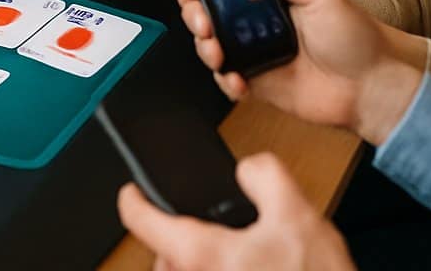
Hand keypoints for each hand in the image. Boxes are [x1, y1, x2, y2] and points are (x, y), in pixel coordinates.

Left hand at [118, 152, 354, 270]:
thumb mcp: (298, 216)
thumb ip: (265, 177)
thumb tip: (247, 169)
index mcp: (201, 255)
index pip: (140, 222)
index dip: (133, 199)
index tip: (132, 192)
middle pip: (161, 256)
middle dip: (175, 241)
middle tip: (198, 230)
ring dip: (195, 265)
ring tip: (229, 258)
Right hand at [177, 0, 420, 141]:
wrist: (371, 88)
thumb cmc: (356, 36)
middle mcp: (258, 16)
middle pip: (208, 6)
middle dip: (193, 10)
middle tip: (200, 18)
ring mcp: (255, 47)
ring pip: (210, 41)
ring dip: (203, 44)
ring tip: (214, 49)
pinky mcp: (257, 78)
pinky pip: (226, 78)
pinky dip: (224, 79)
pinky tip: (236, 79)